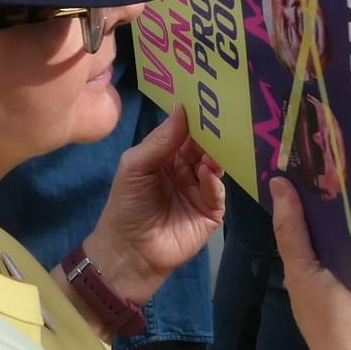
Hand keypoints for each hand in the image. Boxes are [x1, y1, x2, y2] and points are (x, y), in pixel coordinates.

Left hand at [83, 116, 225, 305]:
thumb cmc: (127, 205)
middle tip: (223, 114)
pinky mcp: (211, 212)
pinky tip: (207, 173)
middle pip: (203, 146)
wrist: (130, 252)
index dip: (193, 117)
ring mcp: (200, 190)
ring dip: (216, 153)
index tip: (206, 97)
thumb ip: (160, 140)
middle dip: (211, 132)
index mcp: (165, 156)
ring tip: (219, 140)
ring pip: (214, 165)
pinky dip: (214, 181)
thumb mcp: (136, 166)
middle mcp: (186, 169)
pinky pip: (218, 192)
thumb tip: (182, 107)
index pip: (184, 131)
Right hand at [269, 176, 350, 349]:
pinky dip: (342, 236)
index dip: (331, 171)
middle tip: (299, 165)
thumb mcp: (302, 278)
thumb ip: (291, 231)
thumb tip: (281, 184)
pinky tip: (320, 229)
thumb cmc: (331, 329)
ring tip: (306, 190)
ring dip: (335, 212)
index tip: (305, 150)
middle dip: (330, 188)